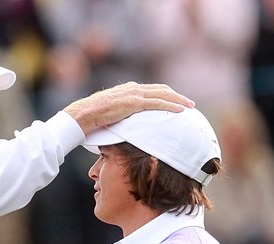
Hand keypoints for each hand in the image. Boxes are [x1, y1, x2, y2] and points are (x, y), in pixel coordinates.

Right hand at [63, 81, 193, 133]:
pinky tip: (181, 111)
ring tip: (190, 106)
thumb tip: (121, 125)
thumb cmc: (91, 118)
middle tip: (188, 103)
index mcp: (126, 90)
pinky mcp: (134, 103)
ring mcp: (134, 94)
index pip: (150, 90)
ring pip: (163, 94)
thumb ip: (118, 115)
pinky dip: (172, 106)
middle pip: (161, 90)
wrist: (83, 114)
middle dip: (176, 96)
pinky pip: (159, 103)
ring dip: (178, 100)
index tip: (175, 101)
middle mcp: (132, 89)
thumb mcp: (108, 114)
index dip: (164, 95)